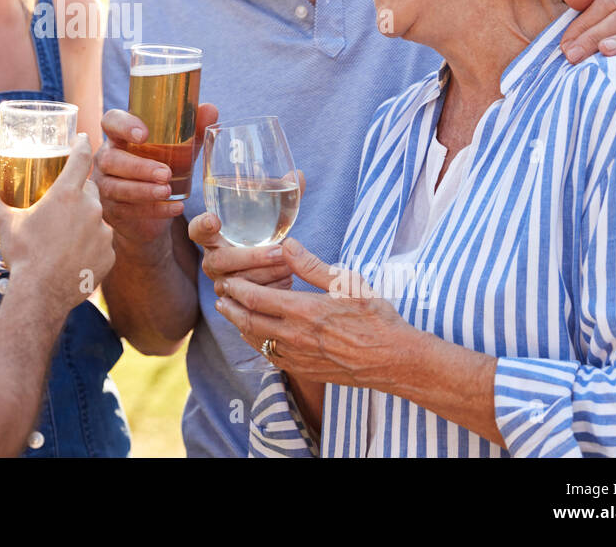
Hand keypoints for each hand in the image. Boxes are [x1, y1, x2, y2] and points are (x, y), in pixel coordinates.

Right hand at [0, 133, 113, 315]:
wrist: (41, 294)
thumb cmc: (24, 255)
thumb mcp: (5, 225)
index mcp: (67, 194)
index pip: (81, 159)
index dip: (82, 145)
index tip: (83, 138)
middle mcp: (91, 209)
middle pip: (89, 191)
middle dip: (78, 195)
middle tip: (61, 206)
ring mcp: (103, 233)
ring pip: (97, 219)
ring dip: (84, 223)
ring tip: (64, 238)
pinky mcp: (109, 255)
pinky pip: (101, 244)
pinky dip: (91, 247)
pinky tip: (74, 257)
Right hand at [92, 103, 218, 248]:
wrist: (151, 213)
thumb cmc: (162, 168)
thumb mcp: (179, 150)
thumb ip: (193, 130)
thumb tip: (210, 109)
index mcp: (119, 137)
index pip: (111, 122)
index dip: (123, 125)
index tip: (143, 134)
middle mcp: (105, 159)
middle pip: (111, 159)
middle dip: (138, 167)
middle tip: (166, 173)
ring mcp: (104, 186)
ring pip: (115, 187)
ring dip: (143, 190)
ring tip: (167, 191)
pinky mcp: (110, 211)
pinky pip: (127, 210)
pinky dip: (152, 210)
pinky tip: (174, 208)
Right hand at [187, 178, 303, 291]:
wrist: (275, 274)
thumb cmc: (269, 239)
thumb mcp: (275, 219)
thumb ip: (284, 197)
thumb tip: (297, 174)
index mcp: (215, 237)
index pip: (197, 230)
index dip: (202, 226)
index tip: (214, 219)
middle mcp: (213, 260)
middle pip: (219, 260)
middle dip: (251, 256)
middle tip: (278, 251)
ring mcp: (222, 284)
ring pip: (237, 283)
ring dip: (265, 274)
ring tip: (289, 265)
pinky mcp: (236, 304)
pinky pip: (249, 302)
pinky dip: (270, 289)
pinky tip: (288, 280)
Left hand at [214, 238, 412, 389]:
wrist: (394, 360)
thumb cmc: (375, 318)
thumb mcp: (347, 283)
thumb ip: (312, 265)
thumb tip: (286, 245)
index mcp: (303, 311)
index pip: (255, 299)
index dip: (236, 289)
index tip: (227, 280)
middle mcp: (295, 336)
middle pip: (249, 321)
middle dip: (231, 308)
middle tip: (221, 297)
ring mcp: (298, 357)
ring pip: (257, 341)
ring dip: (240, 326)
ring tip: (231, 315)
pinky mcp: (305, 370)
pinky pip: (271, 357)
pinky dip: (257, 344)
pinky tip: (256, 338)